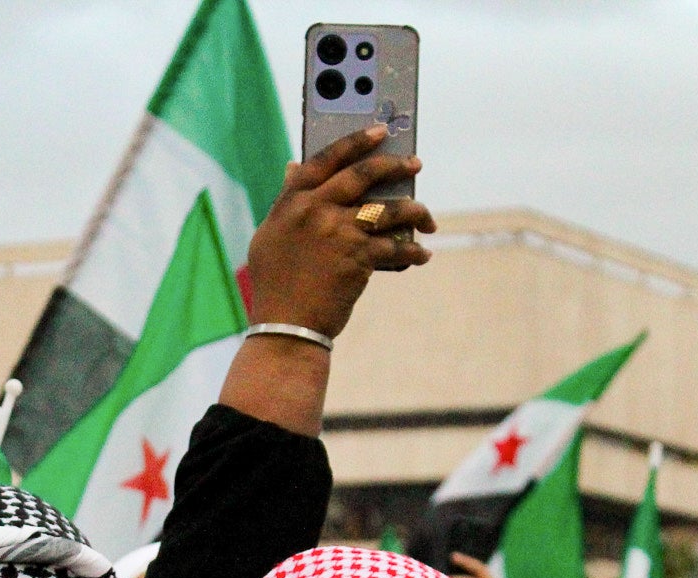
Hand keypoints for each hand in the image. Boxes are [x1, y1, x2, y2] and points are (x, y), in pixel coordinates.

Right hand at [245, 123, 435, 338]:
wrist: (286, 325)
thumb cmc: (275, 283)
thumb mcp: (271, 235)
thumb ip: (286, 199)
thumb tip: (293, 166)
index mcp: (292, 201)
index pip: (325, 158)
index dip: (354, 141)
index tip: (377, 131)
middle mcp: (316, 210)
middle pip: (362, 175)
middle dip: (394, 164)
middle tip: (414, 162)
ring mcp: (339, 233)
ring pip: (389, 209)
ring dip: (415, 210)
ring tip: (426, 217)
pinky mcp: (359, 258)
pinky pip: (396, 247)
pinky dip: (413, 251)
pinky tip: (423, 254)